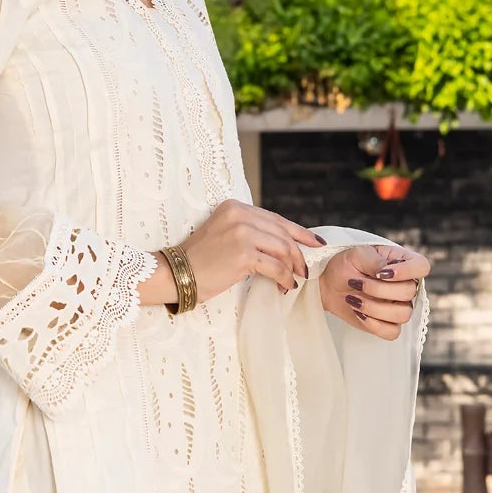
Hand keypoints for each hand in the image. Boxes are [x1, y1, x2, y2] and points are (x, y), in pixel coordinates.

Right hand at [176, 198, 326, 301]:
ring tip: (294, 279)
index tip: (315, 242)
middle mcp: (239, 215)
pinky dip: (285, 277)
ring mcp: (242, 233)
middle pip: (282, 232)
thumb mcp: (224, 233)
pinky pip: (275, 267)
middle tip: (306, 268)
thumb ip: (249, 231)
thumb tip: (283, 244)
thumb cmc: (200, 259)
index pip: (275, 218)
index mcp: (235, 206)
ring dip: (293, 267)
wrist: (176, 273)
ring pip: (282, 249)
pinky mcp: (243, 254)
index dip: (298, 231)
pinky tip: (285, 285)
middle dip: (299, 252)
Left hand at [318, 241, 429, 339]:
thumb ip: (375, 260)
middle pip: (410, 293)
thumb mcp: (358, 254)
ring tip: (353, 299)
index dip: (406, 272)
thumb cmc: (346, 265)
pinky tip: (358, 313)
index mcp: (403, 262)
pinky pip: (392, 332)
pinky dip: (373, 324)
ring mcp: (398, 305)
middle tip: (355, 283)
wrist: (329, 284)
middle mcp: (405, 285)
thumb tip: (386, 272)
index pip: (422, 267)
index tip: (381, 273)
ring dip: (374, 308)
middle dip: (378, 289)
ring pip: (403, 314)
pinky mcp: (388, 323)